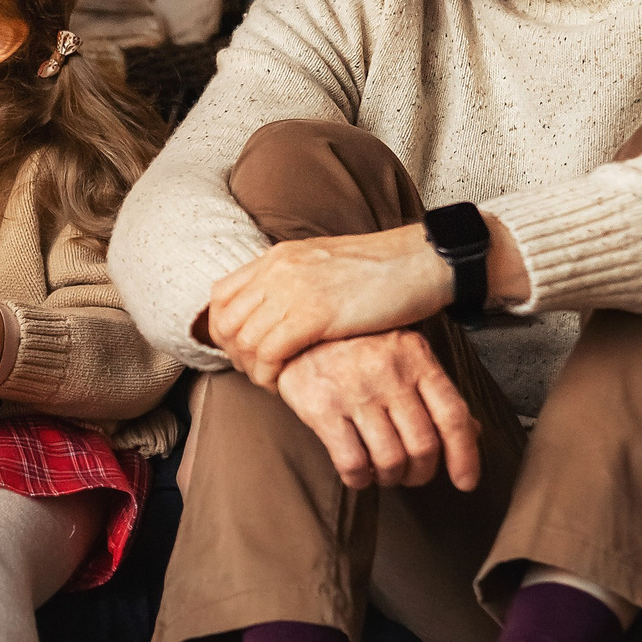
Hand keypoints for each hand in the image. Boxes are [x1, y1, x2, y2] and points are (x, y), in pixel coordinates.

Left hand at [207, 226, 453, 387]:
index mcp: (278, 257)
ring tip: (271, 381)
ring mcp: (293, 290)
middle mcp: (278, 270)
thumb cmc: (381, 273)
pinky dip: (269, 375)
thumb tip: (271, 313)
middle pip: (225, 321)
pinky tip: (282, 384)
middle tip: (256, 373)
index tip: (242, 352)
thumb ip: (293, 283)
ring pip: (244, 340)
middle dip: (233, 355)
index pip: (220, 295)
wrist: (421, 261)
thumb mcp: (323, 267)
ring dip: (252, 369)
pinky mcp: (314, 314)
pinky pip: (269, 352)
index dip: (222, 330)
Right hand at [275, 330, 480, 491]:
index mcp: (417, 357)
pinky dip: (360, 479)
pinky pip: (353, 462)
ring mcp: (355, 390)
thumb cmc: (355, 346)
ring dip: (391, 478)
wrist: (294, 329)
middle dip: (421, 473)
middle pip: (423, 445)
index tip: (465, 482)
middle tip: (411, 475)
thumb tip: (474, 432)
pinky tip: (358, 474)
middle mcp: (390, 373)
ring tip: (383, 473)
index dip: (465, 456)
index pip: (453, 416)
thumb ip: (435, 391)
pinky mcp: (322, 407)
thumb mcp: (401, 355)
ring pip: (391, 459)